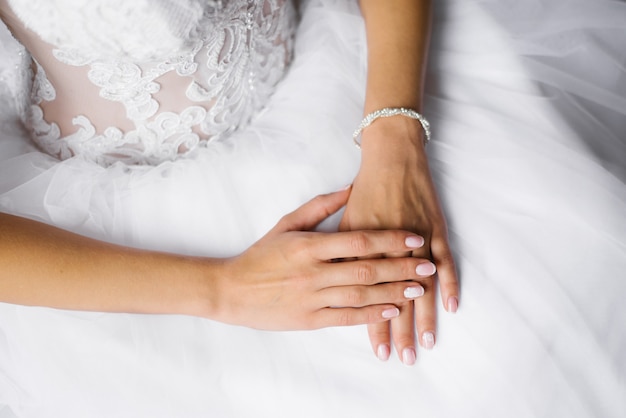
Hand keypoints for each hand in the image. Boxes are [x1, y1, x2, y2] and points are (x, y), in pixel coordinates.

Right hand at [208, 188, 433, 330]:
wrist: (231, 290)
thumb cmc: (261, 255)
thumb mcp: (287, 224)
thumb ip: (320, 207)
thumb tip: (351, 188)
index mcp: (309, 246)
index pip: (358, 241)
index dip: (390, 241)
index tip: (415, 239)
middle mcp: (313, 272)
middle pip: (366, 270)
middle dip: (401, 268)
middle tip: (428, 267)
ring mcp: (312, 298)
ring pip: (361, 296)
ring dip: (393, 293)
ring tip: (419, 291)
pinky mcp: (309, 320)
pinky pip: (346, 318)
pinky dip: (371, 315)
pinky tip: (391, 310)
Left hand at [339, 116, 458, 364]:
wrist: (392, 158)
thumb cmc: (365, 190)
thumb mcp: (346, 220)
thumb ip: (344, 253)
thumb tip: (340, 283)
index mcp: (365, 247)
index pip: (369, 295)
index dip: (373, 323)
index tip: (377, 349)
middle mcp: (390, 247)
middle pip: (395, 295)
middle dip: (399, 329)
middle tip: (402, 358)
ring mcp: (416, 238)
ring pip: (420, 284)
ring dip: (423, 316)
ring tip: (424, 343)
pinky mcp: (435, 229)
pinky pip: (445, 260)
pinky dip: (450, 284)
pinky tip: (451, 307)